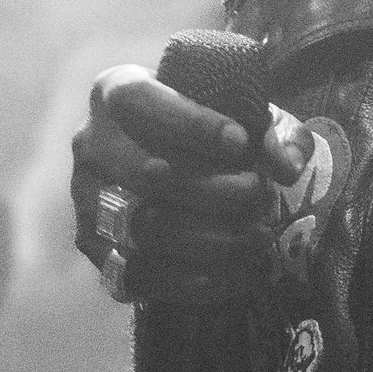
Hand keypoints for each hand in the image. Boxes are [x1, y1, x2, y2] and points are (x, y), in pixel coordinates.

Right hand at [70, 64, 312, 306]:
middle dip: (213, 190)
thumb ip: (271, 130)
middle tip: (260, 197)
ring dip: (209, 240)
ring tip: (256, 238)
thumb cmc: (205, 125)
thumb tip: (287, 168)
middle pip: (145, 173)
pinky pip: (135, 273)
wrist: (162, 155)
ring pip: (142, 228)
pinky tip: (232, 275)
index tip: (240, 142)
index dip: (191, 124)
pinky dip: (189, 280)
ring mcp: (85, 198)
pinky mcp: (91, 246)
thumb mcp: (239, 111)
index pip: (142, 103)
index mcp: (116, 91)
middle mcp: (90, 144)